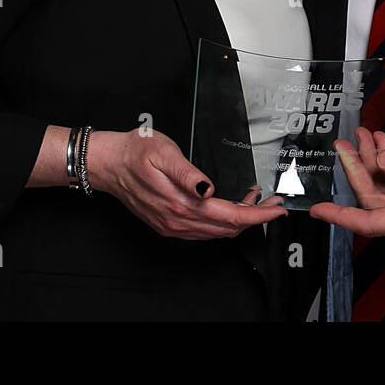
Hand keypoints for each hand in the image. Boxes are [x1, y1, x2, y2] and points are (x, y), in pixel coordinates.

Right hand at [89, 128, 284, 239]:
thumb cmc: (135, 152)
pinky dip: (222, 222)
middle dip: (255, 217)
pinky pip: (203, 231)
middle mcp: (177, 220)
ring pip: (217, 232)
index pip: (230, 216)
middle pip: (227, 228)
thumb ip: (188, 173)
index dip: (257, 215)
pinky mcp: (168, 224)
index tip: (276, 209)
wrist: (109, 163)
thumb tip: (207, 189)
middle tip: (273, 202)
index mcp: (181, 203)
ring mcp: (172, 225)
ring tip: (255, 201)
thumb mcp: (164, 152)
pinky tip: (229, 206)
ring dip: (240, 220)